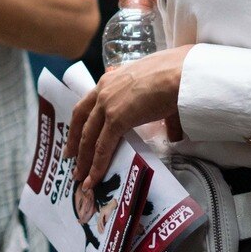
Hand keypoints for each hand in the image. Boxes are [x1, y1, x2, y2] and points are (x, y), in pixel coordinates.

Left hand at [69, 45, 189, 207]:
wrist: (180, 73)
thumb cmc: (175, 75)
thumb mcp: (159, 89)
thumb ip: (161, 112)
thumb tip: (174, 134)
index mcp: (111, 80)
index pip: (88, 104)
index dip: (80, 122)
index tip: (76, 136)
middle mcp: (103, 90)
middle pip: (81, 121)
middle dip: (75, 143)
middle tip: (70, 159)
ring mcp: (108, 105)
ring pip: (89, 137)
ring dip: (84, 159)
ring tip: (80, 176)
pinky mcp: (116, 119)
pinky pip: (103, 147)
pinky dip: (97, 165)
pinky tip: (94, 178)